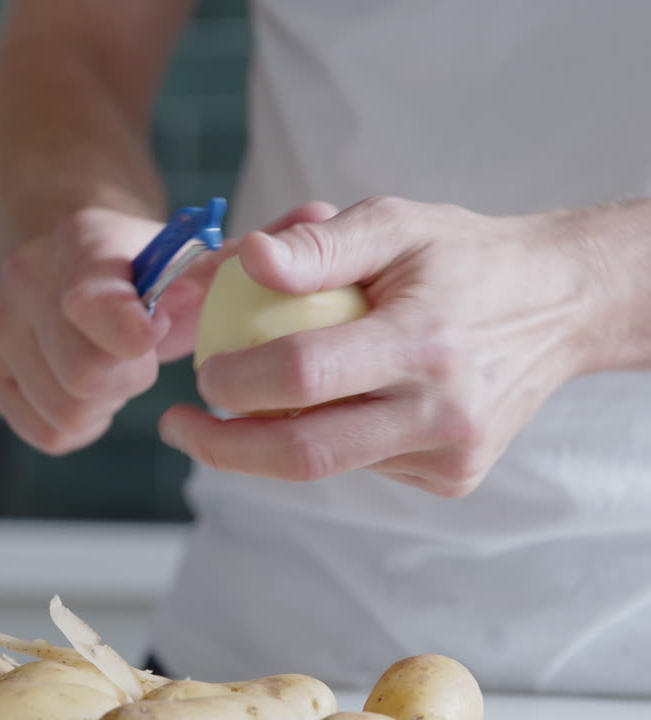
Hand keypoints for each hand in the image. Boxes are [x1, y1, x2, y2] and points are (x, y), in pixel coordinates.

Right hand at [0, 202, 336, 454]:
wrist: (69, 257)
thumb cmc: (149, 266)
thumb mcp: (198, 253)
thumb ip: (258, 246)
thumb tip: (320, 217)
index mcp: (82, 243)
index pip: (91, 303)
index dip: (124, 336)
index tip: (152, 345)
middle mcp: (25, 278)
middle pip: (81, 373)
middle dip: (126, 378)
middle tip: (143, 360)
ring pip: (63, 407)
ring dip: (103, 404)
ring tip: (118, 372)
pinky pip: (44, 429)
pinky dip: (77, 422)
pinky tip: (93, 392)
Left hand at [159, 195, 606, 495]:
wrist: (561, 305)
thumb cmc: (462, 256)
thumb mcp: (394, 223)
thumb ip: (319, 243)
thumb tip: (246, 259)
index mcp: (425, 342)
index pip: (306, 375)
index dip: (238, 380)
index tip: (201, 371)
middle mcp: (443, 412)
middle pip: (304, 453)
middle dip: (222, 447)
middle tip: (178, 425)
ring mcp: (451, 456)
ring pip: (327, 464)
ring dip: (269, 438)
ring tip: (249, 396)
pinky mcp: (452, 478)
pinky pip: (360, 464)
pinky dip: (326, 436)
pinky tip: (336, 400)